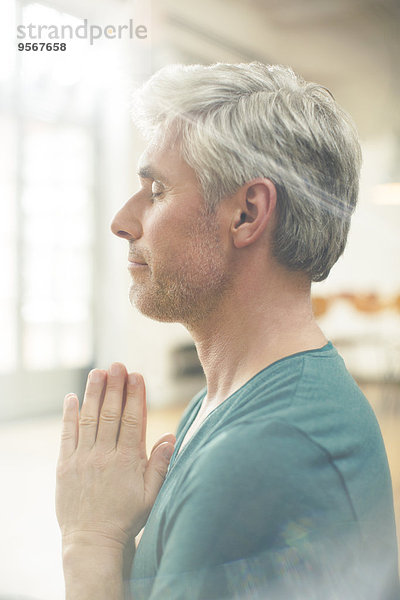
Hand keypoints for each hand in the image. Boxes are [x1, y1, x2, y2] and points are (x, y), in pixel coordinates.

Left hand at [56, 363, 174, 555]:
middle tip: (117, 364)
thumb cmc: (126, 517)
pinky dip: (69, 415)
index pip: (133, 420)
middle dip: (115, 386)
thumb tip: (170, 438)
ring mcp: (83, 459)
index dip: (135, 396)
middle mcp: (105, 455)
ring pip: (89, 419)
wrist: (92, 540)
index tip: (136, 376)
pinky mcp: (65, 465)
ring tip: (97, 372)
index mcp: (128, 461)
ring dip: (93, 394)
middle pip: (111, 414)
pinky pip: (67, 435)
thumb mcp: (152, 495)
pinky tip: (71, 397)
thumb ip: (161, 466)